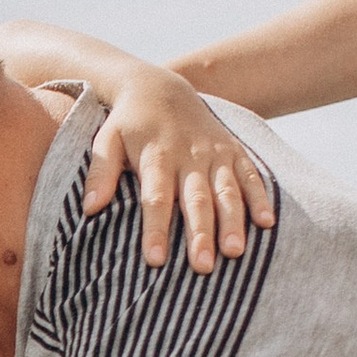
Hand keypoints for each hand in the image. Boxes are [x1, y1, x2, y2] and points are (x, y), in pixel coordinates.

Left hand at [82, 66, 274, 272]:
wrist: (160, 89)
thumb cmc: (128, 124)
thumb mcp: (106, 140)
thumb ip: (100, 172)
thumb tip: (88, 208)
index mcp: (157, 156)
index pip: (156, 198)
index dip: (156, 229)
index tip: (155, 260)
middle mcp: (190, 155)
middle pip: (196, 199)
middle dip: (200, 233)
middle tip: (203, 267)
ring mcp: (215, 154)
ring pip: (227, 190)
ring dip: (233, 221)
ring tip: (235, 252)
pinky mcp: (233, 151)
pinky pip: (250, 175)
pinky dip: (260, 197)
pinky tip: (267, 223)